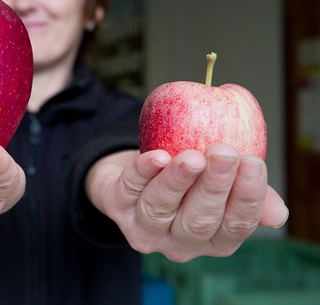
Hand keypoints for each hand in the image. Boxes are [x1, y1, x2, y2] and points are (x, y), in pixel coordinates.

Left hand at [86, 143, 288, 261]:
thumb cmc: (186, 179)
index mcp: (212, 239)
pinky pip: (129, 189)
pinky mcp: (116, 207)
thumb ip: (246, 192)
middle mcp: (179, 243)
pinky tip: (156, 156)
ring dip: (177, 182)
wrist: (131, 172)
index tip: (253, 162)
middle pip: (198, 221)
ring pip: (160, 209)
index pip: (235, 226)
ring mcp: (144, 229)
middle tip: (224, 153)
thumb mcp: (218, 183)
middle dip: (214, 186)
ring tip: (192, 157)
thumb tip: (278, 213)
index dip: (247, 197)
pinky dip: (142, 172)